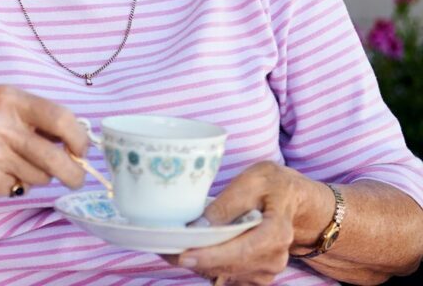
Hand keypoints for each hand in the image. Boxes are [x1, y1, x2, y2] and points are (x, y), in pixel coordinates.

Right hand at [0, 85, 88, 195]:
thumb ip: (31, 112)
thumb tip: (72, 133)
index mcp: (9, 99)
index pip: (60, 118)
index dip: (79, 137)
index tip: (83, 148)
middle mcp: (1, 127)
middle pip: (55, 159)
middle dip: (74, 173)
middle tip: (78, 177)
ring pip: (38, 177)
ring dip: (40, 175)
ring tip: (20, 161)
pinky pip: (17, 188)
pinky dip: (16, 183)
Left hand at [162, 161, 332, 285]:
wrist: (295, 201)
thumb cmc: (273, 185)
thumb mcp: (252, 181)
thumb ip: (227, 204)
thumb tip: (200, 225)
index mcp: (276, 233)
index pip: (240, 251)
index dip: (210, 256)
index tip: (183, 255)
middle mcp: (273, 258)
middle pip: (228, 266)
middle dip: (195, 259)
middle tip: (163, 247)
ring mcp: (267, 270)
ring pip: (225, 274)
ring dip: (199, 263)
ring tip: (171, 247)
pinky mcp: (258, 274)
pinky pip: (228, 275)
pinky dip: (208, 265)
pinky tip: (192, 250)